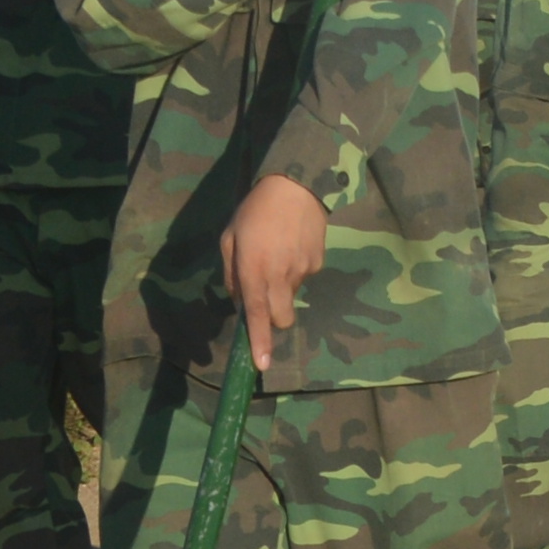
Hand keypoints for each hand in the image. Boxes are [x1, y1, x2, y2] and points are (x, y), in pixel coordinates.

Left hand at [224, 175, 327, 352]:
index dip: (260, 341)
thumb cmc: (254, 211)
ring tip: (278, 253)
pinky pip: (304, 276)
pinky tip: (293, 244)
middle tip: (266, 296)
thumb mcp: (230, 238)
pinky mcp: (318, 261)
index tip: (262, 365)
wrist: (296, 184)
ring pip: (292, 294)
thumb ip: (232, 273)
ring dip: (283, 286)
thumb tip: (239, 300)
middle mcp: (280, 275)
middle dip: (274, 319)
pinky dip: (296, 269)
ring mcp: (303, 270)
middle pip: (282, 318)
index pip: (257, 314)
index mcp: (254, 270)